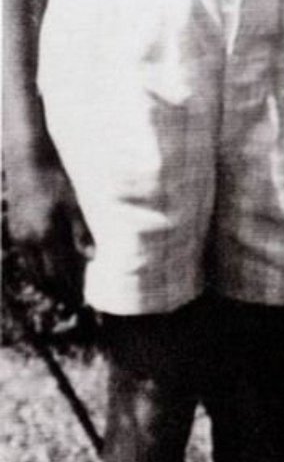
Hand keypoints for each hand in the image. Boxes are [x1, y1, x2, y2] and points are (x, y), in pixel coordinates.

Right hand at [5, 156, 88, 309]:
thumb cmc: (54, 179)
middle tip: (72, 300)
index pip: (58, 274)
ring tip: (61, 290)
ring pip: (31, 271)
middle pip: (43, 278)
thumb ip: (81, 232)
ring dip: (46, 283)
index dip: (69, 289)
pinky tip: (47, 268)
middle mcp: (29, 240)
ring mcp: (19, 236)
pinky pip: (25, 259)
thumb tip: (91, 258)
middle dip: (58, 291)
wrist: (27, 160)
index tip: (80, 300)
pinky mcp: (14, 231)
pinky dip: (36, 270)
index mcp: (46, 235)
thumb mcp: (72, 204)